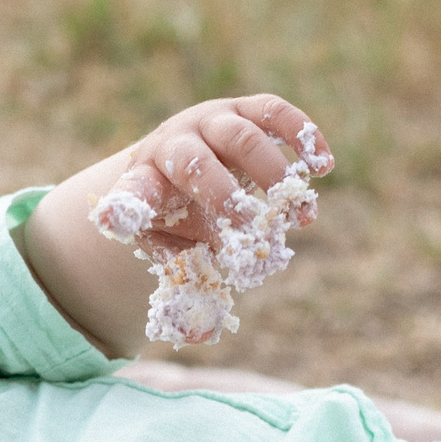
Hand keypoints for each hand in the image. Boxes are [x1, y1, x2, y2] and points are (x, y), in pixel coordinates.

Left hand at [20, 94, 333, 355]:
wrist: (187, 159)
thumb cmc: (177, 213)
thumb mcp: (171, 245)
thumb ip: (185, 279)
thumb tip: (200, 333)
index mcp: (146, 181)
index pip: (131, 194)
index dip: (125, 209)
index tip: (117, 221)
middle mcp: (175, 143)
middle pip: (195, 160)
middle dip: (224, 193)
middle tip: (251, 224)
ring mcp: (212, 121)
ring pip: (242, 135)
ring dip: (273, 174)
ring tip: (300, 213)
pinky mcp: (246, 108)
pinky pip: (274, 112)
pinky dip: (302, 135)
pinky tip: (323, 166)